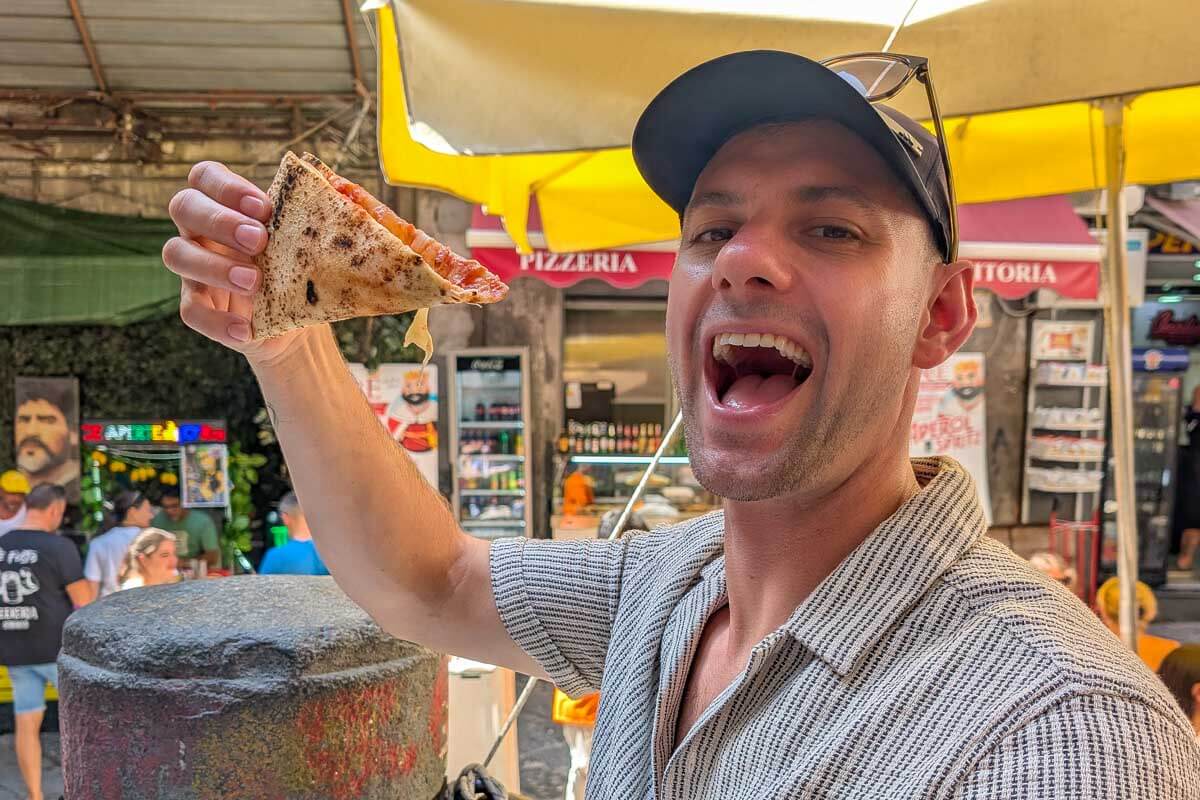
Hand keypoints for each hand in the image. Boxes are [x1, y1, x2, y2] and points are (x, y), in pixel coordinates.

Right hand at [163, 161, 309, 364]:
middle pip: (183, 206)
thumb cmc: (300, 265)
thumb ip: (318, 212)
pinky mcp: (197, 305)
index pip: (205, 176)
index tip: (263, 208)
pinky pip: (190, 311)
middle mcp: (201, 230)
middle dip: (220, 221)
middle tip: (259, 241)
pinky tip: (246, 328)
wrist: (299, 320)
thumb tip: (343, 189)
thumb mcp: (310, 239)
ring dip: (214, 266)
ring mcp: (193, 268)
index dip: (226, 187)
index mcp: (226, 204)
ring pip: (176, 254)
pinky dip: (217, 321)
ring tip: (254, 282)